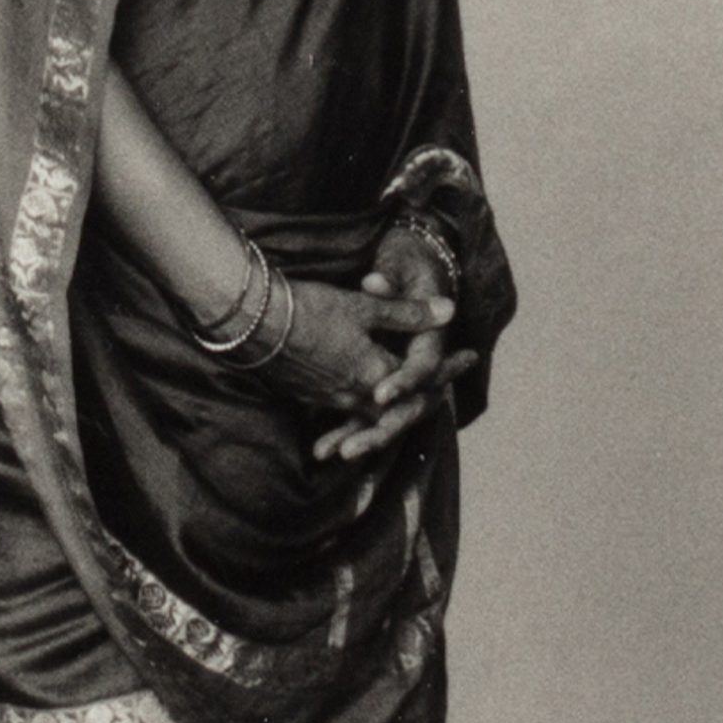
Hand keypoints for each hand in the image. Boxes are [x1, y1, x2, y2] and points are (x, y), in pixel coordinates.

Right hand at [308, 222, 475, 462]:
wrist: (252, 323)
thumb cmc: (310, 310)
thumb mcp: (364, 307)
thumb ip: (406, 314)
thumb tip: (450, 311)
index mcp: (373, 374)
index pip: (421, 380)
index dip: (448, 369)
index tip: (470, 358)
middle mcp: (353, 395)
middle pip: (398, 407)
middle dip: (423, 397)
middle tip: (446, 387)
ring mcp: (326, 399)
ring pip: (368, 414)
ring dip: (389, 410)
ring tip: (405, 404)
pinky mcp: (305, 396)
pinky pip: (340, 413)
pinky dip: (356, 413)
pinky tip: (357, 405)